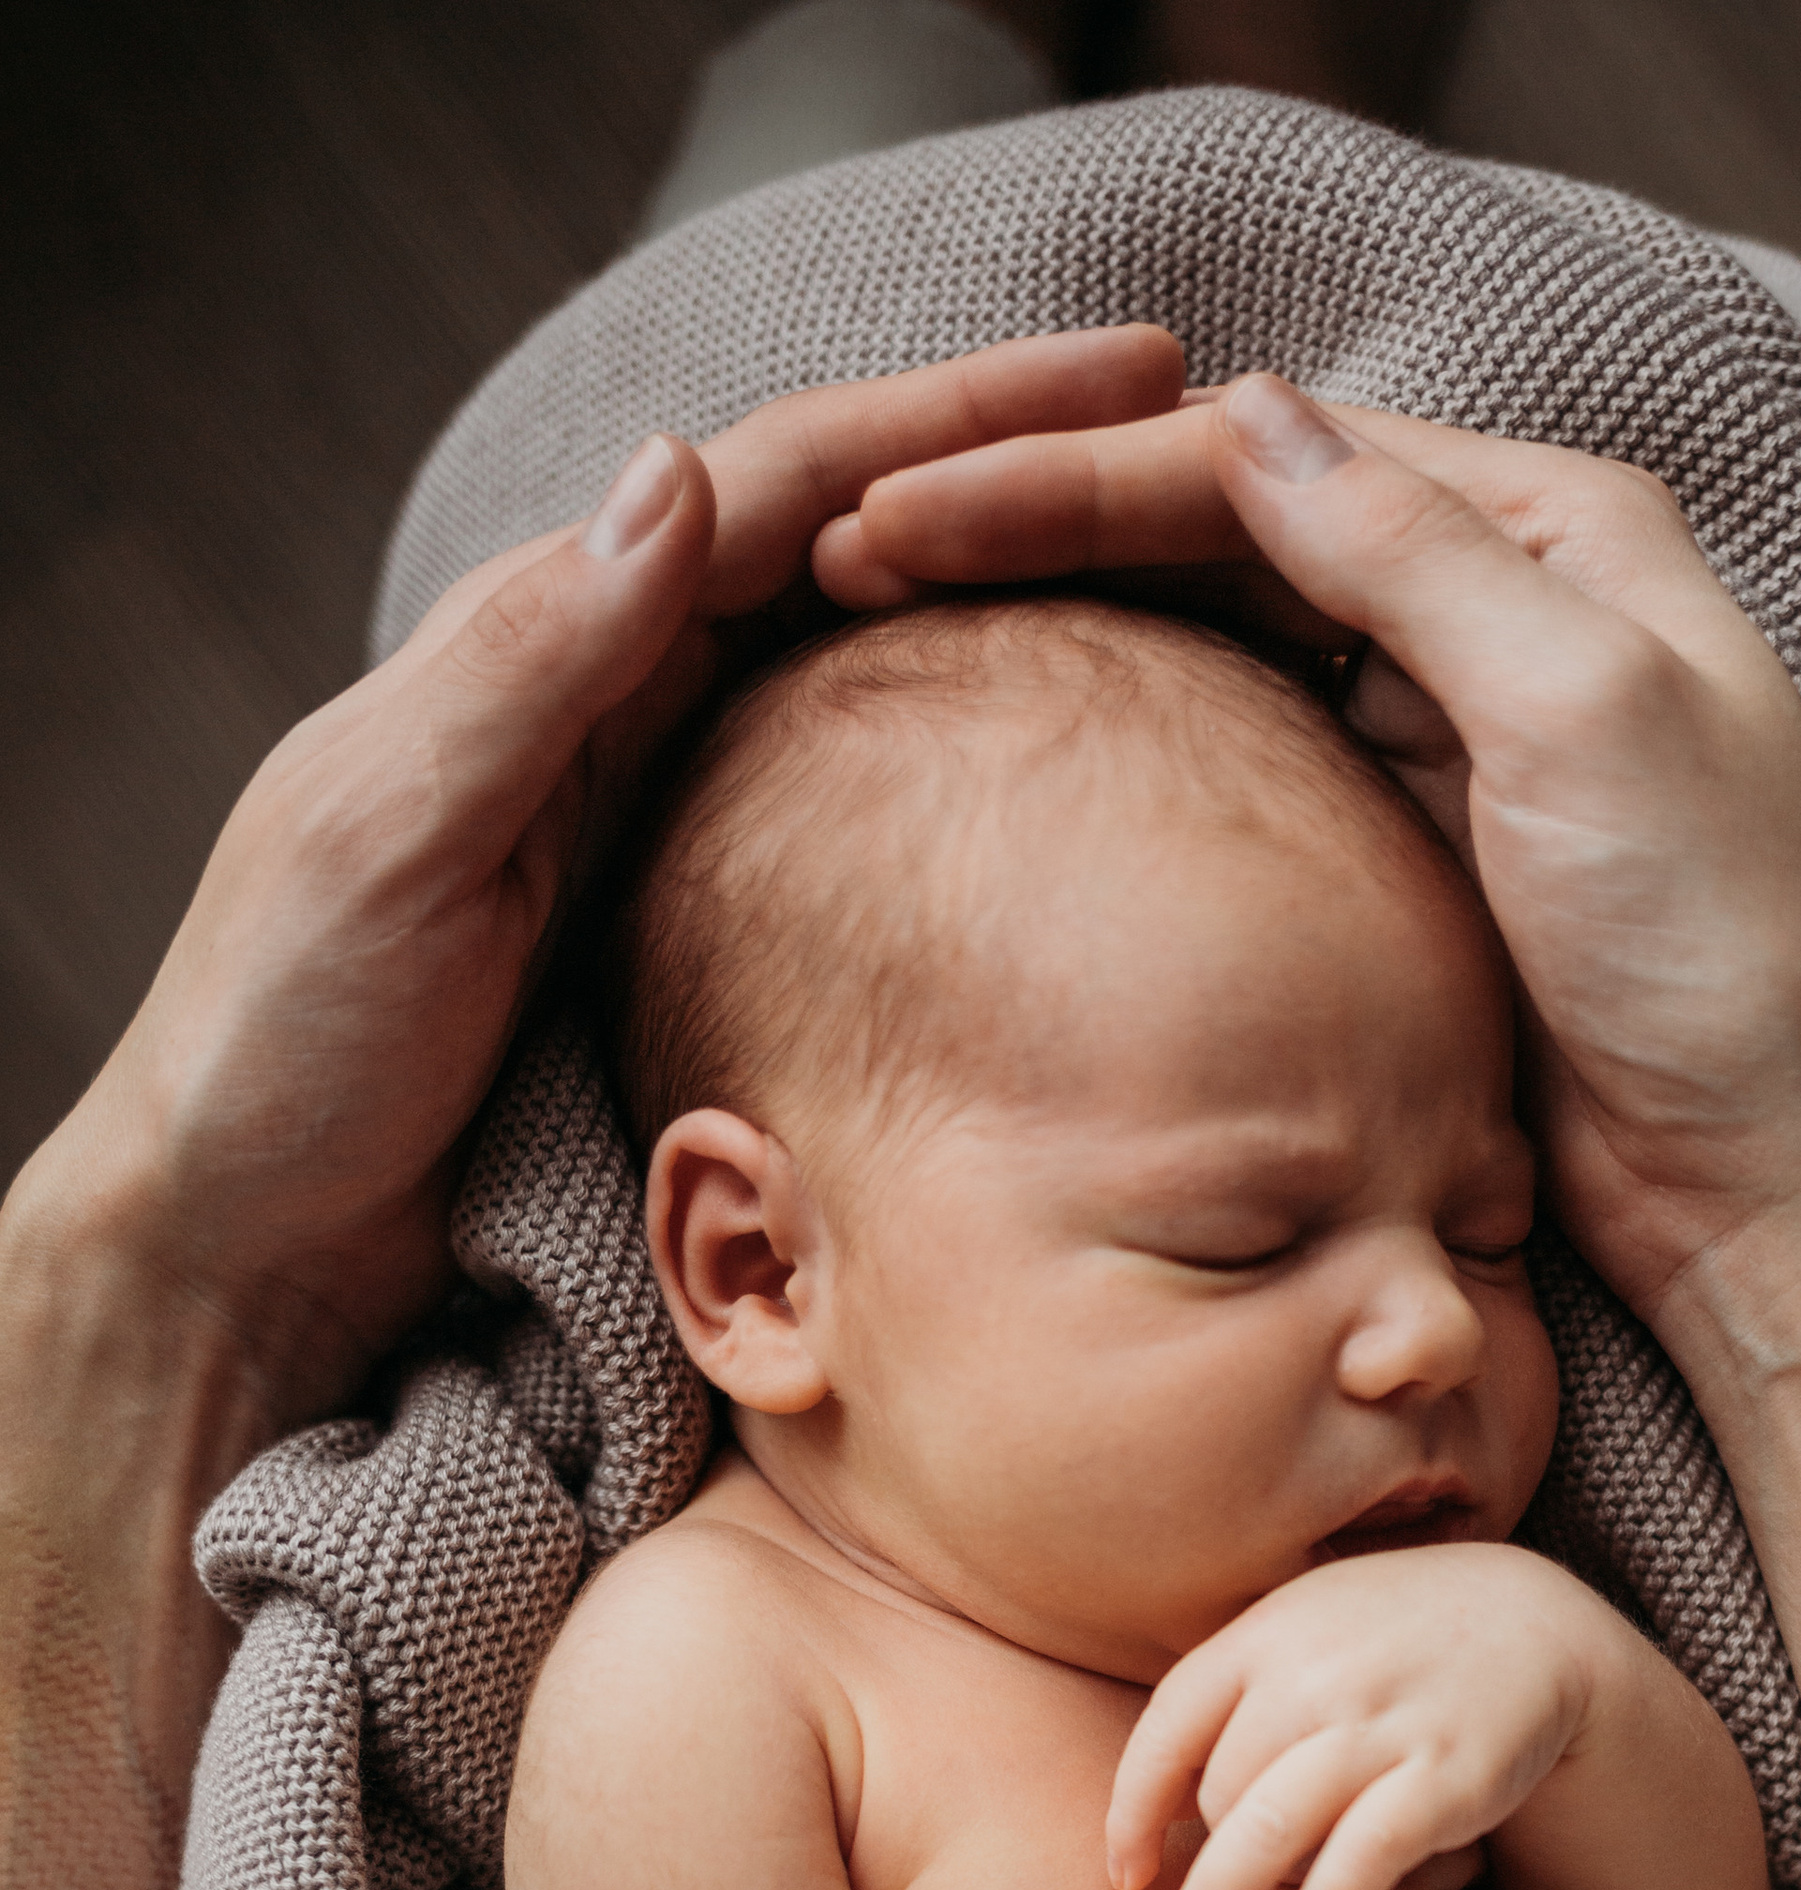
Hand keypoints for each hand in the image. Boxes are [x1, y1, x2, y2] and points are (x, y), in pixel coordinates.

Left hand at [39, 327, 1186, 1431]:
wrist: (251, 1244)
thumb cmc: (282, 1044)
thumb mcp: (390, 834)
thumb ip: (531, 664)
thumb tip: (683, 474)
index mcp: (540, 650)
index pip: (779, 486)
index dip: (953, 420)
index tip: (1122, 377)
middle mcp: (605, 706)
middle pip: (845, 542)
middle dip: (1013, 476)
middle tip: (1192, 437)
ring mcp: (648, 813)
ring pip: (856, 662)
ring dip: (1000, 600)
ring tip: (1157, 568)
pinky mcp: (673, 928)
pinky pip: (837, 806)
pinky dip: (943, 755)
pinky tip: (1035, 760)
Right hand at [824, 376, 1800, 1347]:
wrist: (1770, 1188)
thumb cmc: (1720, 957)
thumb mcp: (1581, 717)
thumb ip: (1418, 563)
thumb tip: (1249, 418)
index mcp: (1557, 537)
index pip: (1270, 461)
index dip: (1074, 479)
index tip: (908, 521)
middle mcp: (1501, 611)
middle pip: (1230, 529)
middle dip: (1042, 530)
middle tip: (859, 560)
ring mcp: (1452, 737)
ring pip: (1224, 636)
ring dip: (1072, 623)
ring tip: (904, 628)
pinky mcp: (1417, 856)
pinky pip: (1250, 760)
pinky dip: (1138, 734)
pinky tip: (1033, 739)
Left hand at [1109, 1544, 1618, 1889]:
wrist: (1540, 1624)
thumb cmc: (1400, 1645)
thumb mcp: (1312, 1628)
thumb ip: (1242, 1690)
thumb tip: (1168, 1792)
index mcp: (1269, 1632)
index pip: (1169, 1726)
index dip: (1133, 1809)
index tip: (1126, 1875)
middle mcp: (1315, 1671)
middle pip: (1220, 1790)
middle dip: (1194, 1876)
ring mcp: (1381, 1720)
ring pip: (1269, 1826)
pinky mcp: (1447, 1772)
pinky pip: (1364, 1854)